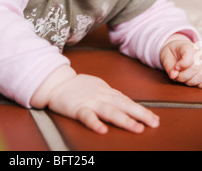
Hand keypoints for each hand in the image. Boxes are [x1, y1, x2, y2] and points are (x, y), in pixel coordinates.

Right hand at [31, 66, 159, 133]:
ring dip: (124, 119)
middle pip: (123, 105)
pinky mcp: (77, 108)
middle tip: (153, 123)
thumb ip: (112, 96)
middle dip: (139, 114)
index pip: (127, 101)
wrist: (57, 82)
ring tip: (136, 128)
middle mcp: (101, 96)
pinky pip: (87, 116)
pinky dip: (95, 123)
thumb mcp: (98, 87)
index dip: (141, 110)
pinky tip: (102, 130)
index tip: (154, 119)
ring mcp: (90, 102)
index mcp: (107, 92)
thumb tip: (129, 103)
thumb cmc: (78, 86)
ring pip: (109, 111)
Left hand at [160, 34, 201, 87]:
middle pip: (195, 69)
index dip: (181, 65)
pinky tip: (189, 78)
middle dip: (182, 76)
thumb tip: (173, 76)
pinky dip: (194, 84)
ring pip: (199, 77)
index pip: (190, 58)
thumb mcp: (165, 56)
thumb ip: (169, 66)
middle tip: (176, 74)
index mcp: (189, 47)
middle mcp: (199, 54)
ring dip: (188, 81)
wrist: (178, 51)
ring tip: (182, 76)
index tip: (176, 67)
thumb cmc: (172, 53)